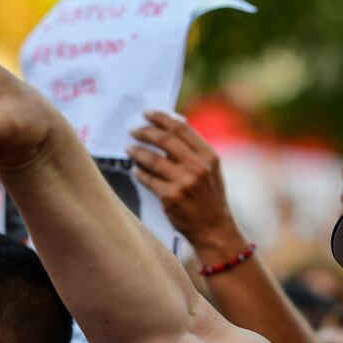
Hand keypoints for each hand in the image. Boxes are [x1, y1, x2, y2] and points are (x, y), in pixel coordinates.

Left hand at [127, 111, 238, 248]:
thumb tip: (167, 130)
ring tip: (129, 149)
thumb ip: (193, 151)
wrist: (213, 228)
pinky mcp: (170, 197)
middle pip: (165, 140)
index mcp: (208, 156)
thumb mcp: (210, 170)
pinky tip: (135, 170)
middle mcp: (198, 166)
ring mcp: (184, 182)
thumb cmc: (209, 198)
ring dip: (137, 152)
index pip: (182, 128)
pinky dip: (139, 173)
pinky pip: (148, 180)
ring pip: (152, 159)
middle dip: (146, 132)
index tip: (147, 114)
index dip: (162, 118)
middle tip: (134, 131)